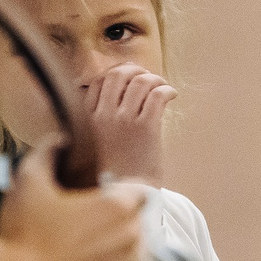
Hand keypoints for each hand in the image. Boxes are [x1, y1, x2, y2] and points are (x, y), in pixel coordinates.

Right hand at [0, 140, 146, 260]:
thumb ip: (47, 153)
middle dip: (119, 219)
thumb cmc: (22, 232)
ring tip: (93, 248)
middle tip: (89, 223)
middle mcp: (132, 235)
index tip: (105, 195)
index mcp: (118, 206)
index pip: (141, 190)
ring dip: (123, 247)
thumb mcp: (28, 181)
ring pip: (140, 251)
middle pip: (138, 220)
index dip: (123, 191)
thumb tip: (59, 140)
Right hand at [83, 63, 173, 186]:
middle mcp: (104, 115)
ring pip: (140, 81)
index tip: (129, 76)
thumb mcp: (95, 139)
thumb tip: (116, 90)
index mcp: (88, 117)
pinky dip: (167, 90)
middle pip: (118, 74)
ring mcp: (125, 120)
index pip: (99, 81)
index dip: (116, 73)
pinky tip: (172, 95)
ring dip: (155, 79)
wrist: (127, 191)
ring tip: (162, 86)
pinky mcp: (146, 128)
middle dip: (135, 70)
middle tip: (147, 76)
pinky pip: (157, 96)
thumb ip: (99, 117)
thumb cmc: (114, 167)